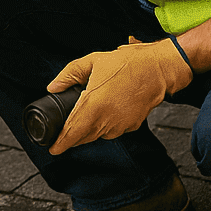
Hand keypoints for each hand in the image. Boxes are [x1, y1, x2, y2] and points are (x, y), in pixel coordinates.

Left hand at [46, 37, 192, 154]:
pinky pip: (112, 131)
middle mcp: (106, 120)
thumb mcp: (92, 62)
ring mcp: (120, 125)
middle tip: (65, 131)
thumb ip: (69, 75)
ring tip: (87, 115)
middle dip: (72, 137)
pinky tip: (106, 112)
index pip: (72, 133)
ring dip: (89, 130)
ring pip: (97, 135)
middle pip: (83, 137)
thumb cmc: (126, 64)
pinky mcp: (131, 127)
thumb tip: (53, 87)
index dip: (61, 144)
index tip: (53, 149)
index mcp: (93, 105)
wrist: (157, 70)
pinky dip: (105, 126)